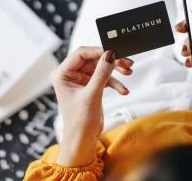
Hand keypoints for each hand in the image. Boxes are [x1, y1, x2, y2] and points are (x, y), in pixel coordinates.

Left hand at [51, 47, 132, 165]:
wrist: (82, 140)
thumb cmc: (80, 121)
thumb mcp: (92, 95)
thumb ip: (101, 73)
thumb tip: (110, 54)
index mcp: (62, 74)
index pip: (81, 53)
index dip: (99, 51)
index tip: (115, 53)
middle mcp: (70, 75)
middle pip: (93, 59)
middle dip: (111, 61)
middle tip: (127, 63)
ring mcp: (80, 80)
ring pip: (101, 67)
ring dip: (115, 71)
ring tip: (129, 72)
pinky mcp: (90, 86)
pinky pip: (104, 78)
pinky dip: (114, 82)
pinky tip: (123, 90)